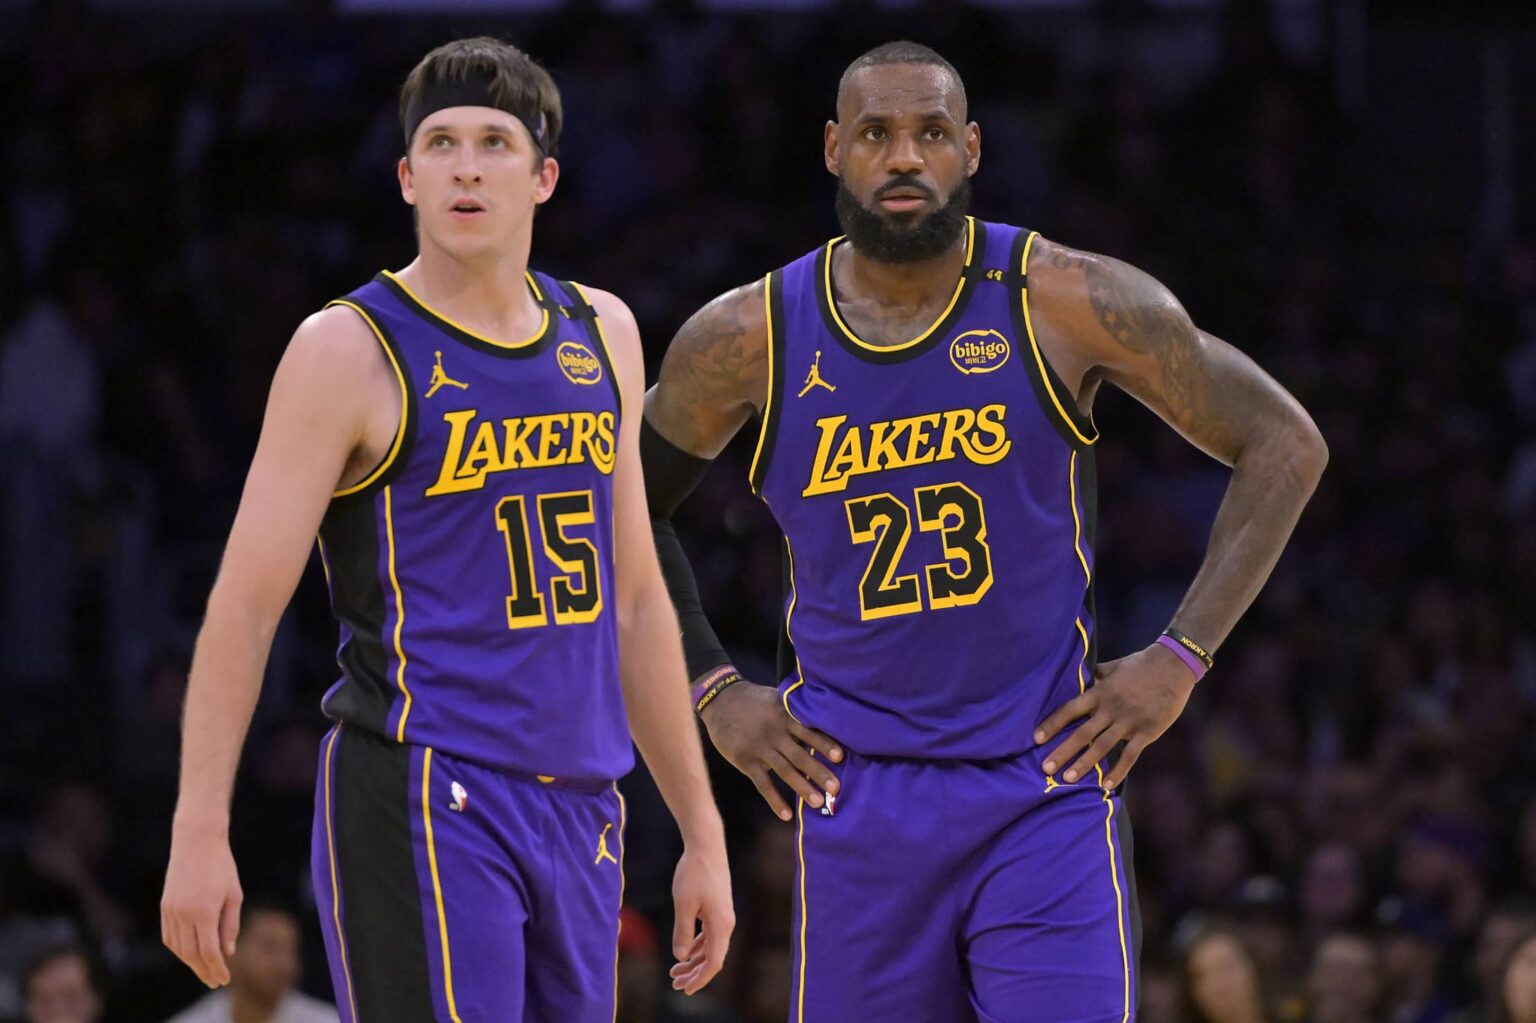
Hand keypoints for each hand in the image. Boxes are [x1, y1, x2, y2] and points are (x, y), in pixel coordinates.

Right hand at [161, 826, 241, 987]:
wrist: (196, 842)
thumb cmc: (221, 866)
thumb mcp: (233, 895)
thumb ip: (230, 925)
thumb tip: (227, 952)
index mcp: (203, 911)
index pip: (209, 951)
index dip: (216, 968)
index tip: (224, 979)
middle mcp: (183, 914)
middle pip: (191, 954)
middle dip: (203, 970)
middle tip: (215, 981)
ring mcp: (170, 911)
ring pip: (178, 948)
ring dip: (191, 962)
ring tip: (204, 969)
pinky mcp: (164, 907)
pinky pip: (169, 936)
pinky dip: (179, 949)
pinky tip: (189, 953)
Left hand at [667, 839, 733, 995]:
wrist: (706, 846)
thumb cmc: (694, 873)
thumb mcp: (683, 904)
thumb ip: (682, 932)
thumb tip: (680, 957)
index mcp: (721, 925)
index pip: (714, 962)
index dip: (700, 979)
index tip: (685, 990)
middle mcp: (726, 923)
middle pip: (713, 958)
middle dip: (694, 974)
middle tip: (674, 984)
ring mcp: (723, 916)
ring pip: (710, 947)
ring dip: (694, 961)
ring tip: (675, 972)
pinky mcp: (717, 909)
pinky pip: (709, 935)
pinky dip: (697, 946)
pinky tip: (685, 953)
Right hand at [701, 681, 842, 820]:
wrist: (720, 700)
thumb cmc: (753, 700)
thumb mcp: (776, 698)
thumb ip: (795, 710)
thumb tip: (823, 716)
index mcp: (784, 717)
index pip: (808, 732)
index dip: (824, 743)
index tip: (840, 756)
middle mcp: (774, 734)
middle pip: (800, 755)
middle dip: (818, 772)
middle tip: (836, 788)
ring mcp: (759, 749)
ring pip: (784, 771)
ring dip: (802, 787)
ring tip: (818, 803)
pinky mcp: (745, 761)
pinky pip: (762, 783)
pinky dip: (774, 799)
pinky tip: (786, 815)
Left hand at [1035, 644, 1198, 789]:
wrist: (1174, 665)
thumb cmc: (1141, 664)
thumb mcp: (1114, 666)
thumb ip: (1096, 675)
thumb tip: (1082, 676)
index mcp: (1100, 692)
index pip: (1070, 709)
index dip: (1052, 724)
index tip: (1036, 739)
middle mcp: (1111, 708)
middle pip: (1082, 732)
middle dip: (1062, 751)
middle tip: (1045, 769)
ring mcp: (1129, 721)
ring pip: (1102, 746)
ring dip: (1083, 764)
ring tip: (1067, 779)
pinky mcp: (1147, 731)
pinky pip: (1130, 755)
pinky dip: (1118, 772)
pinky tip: (1105, 786)